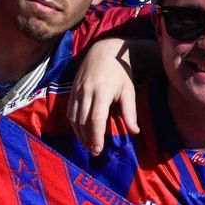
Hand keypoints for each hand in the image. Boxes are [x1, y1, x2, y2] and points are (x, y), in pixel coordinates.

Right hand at [69, 39, 139, 156]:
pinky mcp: (71, 91)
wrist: (104, 52)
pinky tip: (81, 132)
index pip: (96, 119)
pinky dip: (74, 124)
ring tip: (88, 145)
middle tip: (94, 152)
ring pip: (74, 118)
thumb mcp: (128, 91)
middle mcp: (86, 92)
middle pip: (83, 121)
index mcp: (102, 92)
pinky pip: (70, 111)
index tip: (98, 149)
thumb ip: (130, 112)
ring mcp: (76, 91)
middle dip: (87, 139)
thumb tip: (135, 132)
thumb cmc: (120, 73)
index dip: (96, 136)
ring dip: (79, 134)